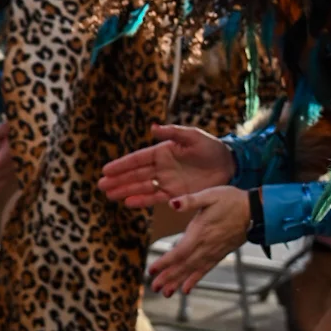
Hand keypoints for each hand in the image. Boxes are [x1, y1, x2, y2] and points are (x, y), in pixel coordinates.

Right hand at [98, 124, 234, 208]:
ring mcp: (167, 181)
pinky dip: (142, 200)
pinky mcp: (176, 194)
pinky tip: (128, 203)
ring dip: (125, 190)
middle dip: (118, 180)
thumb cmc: (212, 147)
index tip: (106, 170)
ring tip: (109, 195)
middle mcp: (162, 167)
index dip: (122, 165)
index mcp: (163, 151)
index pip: (138, 159)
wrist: (229, 165)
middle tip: (101, 185)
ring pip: (142, 187)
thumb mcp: (193, 136)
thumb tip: (152, 127)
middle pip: (136, 174)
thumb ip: (173, 132)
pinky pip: (155, 198)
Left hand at [148, 186, 250, 296]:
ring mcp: (213, 252)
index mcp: (200, 232)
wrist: (255, 211)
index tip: (151, 270)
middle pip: (183, 265)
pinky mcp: (219, 254)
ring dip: (178, 281)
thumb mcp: (210, 195)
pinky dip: (195, 280)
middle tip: (154, 287)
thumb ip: (191, 200)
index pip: (179, 252)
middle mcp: (206, 246)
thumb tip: (173, 203)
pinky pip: (205, 270)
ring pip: (193, 270)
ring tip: (166, 293)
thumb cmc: (231, 200)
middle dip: (168, 277)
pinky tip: (186, 289)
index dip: (165, 262)